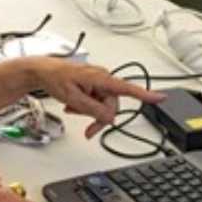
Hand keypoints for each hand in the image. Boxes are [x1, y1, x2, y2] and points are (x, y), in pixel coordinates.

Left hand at [29, 57, 166, 137]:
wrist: (40, 71)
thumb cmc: (54, 77)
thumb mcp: (72, 97)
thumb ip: (92, 109)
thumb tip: (109, 117)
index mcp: (100, 77)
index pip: (127, 88)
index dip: (145, 95)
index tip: (160, 98)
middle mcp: (102, 78)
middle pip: (112, 105)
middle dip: (99, 118)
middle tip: (87, 130)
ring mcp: (97, 82)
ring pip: (102, 105)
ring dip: (89, 111)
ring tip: (72, 108)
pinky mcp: (91, 85)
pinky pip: (95, 101)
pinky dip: (85, 106)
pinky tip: (73, 105)